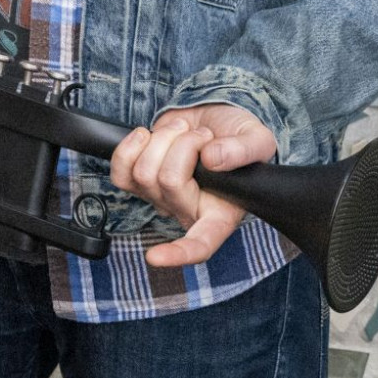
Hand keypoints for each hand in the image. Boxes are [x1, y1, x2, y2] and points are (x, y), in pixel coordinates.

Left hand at [109, 103, 278, 267]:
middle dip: (185, 144)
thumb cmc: (237, 137)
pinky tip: (148, 135)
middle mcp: (187, 211)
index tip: (154, 258)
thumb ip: (244, 151)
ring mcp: (160, 196)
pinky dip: (130, 146)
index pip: (199, 245)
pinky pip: (120, 170)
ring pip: (143, 172)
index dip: (178, 253)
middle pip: (169, 181)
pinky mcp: (138, 178)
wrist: (212, 119)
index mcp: (220, 215)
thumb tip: (212, 160)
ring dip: (163, 138)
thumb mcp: (258, 140)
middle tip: (203, 135)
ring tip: (183, 131)